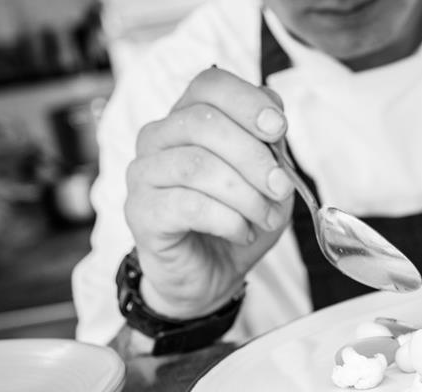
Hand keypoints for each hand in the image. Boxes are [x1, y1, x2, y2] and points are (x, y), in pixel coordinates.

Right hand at [125, 67, 293, 318]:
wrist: (210, 276)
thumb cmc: (237, 220)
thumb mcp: (268, 181)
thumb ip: (271, 148)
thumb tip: (274, 123)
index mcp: (189, 118)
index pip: (210, 86)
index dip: (247, 101)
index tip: (279, 129)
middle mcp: (158, 138)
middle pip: (204, 123)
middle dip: (254, 157)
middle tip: (281, 188)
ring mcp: (144, 173)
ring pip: (197, 165)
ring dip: (244, 194)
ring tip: (264, 218)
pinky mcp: (140, 212)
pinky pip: (188, 205)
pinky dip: (227, 220)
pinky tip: (241, 232)